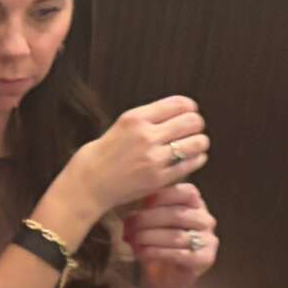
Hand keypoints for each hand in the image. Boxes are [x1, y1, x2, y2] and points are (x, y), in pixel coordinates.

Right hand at [74, 96, 208, 213]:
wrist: (87, 184)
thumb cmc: (102, 155)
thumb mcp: (121, 125)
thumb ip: (148, 118)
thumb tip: (179, 112)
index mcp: (135, 118)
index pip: (179, 104)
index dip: (190, 108)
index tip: (188, 113)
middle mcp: (146, 136)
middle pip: (192, 121)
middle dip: (196, 125)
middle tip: (191, 130)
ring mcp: (153, 158)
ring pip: (196, 143)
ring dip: (199, 142)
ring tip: (193, 145)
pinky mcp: (158, 178)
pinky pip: (190, 164)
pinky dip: (196, 160)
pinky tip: (191, 159)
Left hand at [123, 183, 218, 287]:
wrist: (162, 278)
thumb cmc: (156, 245)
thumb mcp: (147, 225)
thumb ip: (144, 214)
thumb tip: (132, 214)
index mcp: (195, 205)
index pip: (186, 192)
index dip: (164, 195)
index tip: (143, 203)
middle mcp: (205, 220)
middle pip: (178, 214)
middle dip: (150, 219)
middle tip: (131, 226)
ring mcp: (208, 240)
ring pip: (177, 236)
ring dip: (150, 237)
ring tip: (133, 240)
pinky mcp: (205, 259)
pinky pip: (180, 254)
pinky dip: (158, 253)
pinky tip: (142, 253)